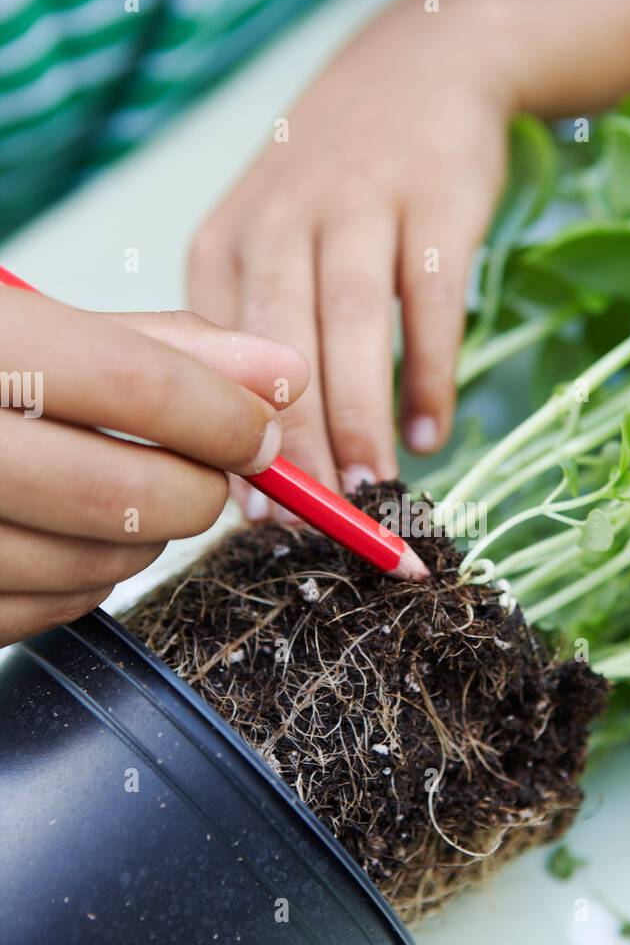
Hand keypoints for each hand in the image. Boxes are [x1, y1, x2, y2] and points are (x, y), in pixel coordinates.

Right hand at [0, 289, 307, 644]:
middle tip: (207, 470)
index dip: (222, 412)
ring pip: (98, 564)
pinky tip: (72, 539)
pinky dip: (90, 583)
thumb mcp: (32, 332)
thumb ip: (157, 345)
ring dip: (144, 538)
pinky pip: (53, 612)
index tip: (261, 429)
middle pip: (125, 490)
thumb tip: (282, 372)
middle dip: (197, 489)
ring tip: (125, 495)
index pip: (133, 381)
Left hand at [187, 0, 516, 512]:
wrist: (422, 66)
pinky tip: (433, 430)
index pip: (219, 357)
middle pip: (280, 348)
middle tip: (318, 519)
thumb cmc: (337, 183)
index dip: (238, 440)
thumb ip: (257, 331)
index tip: (262, 514)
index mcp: (227, 242)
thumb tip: (260, 467)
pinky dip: (432, 373)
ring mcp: (359, 203)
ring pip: (350, 327)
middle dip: (297, 443)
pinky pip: (429, 301)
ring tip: (373, 486)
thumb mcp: (270, 238)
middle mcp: (282, 219)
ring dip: (362, 417)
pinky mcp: (433, 200)